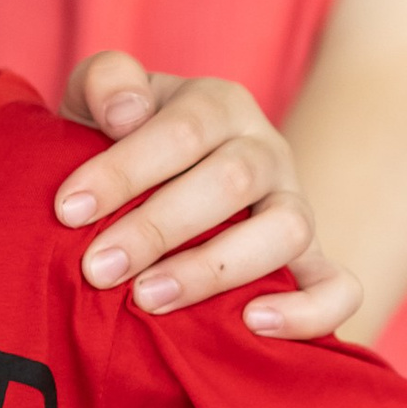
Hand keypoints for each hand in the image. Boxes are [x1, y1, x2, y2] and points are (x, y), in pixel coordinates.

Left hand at [54, 56, 362, 339]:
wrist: (163, 186)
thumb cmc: (119, 145)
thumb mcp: (100, 101)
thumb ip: (105, 82)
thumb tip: (124, 113)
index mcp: (218, 105)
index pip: (182, 130)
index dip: (125, 170)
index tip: (69, 211)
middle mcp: (265, 151)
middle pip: (231, 181)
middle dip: (157, 229)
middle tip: (97, 270)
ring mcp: (295, 207)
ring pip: (287, 230)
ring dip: (214, 269)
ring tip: (148, 299)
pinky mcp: (312, 263)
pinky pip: (338, 288)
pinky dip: (308, 310)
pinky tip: (252, 325)